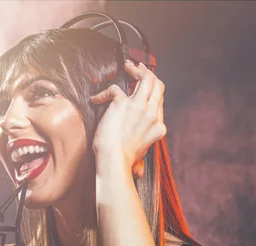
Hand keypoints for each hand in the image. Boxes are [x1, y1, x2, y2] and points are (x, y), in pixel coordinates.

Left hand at [90, 60, 165, 176]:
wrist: (114, 162)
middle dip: (148, 74)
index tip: (143, 87)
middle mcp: (152, 115)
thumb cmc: (122, 163)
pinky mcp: (122, 104)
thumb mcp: (138, 158)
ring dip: (136, 70)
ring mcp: (139, 108)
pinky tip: (96, 99)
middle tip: (138, 69)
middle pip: (158, 85)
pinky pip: (114, 89)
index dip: (151, 92)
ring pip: (146, 79)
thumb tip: (138, 170)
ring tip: (127, 67)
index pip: (159, 101)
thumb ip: (140, 155)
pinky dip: (103, 92)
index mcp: (158, 126)